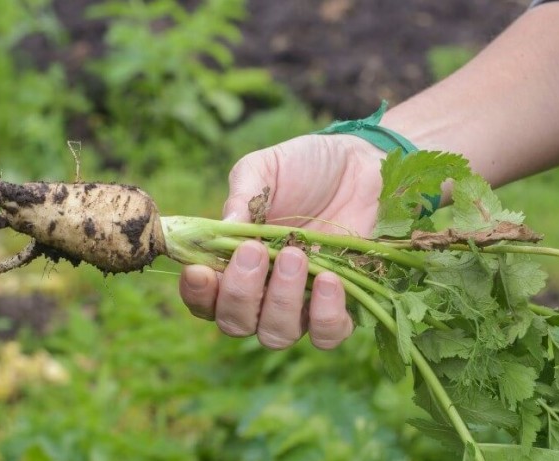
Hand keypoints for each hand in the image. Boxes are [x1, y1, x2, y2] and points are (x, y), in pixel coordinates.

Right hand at [179, 134, 383, 348]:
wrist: (360, 164)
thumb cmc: (304, 167)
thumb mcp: (265, 169)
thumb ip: (242, 196)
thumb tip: (223, 229)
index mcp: (233, 264)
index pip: (205, 299)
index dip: (198, 294)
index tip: (201, 271)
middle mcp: (262, 294)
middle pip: (236, 324)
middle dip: (240, 293)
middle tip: (255, 251)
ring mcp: (300, 304)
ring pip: (277, 335)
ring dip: (281, 302)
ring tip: (296, 255)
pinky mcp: (340, 306)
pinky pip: (328, 335)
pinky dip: (324, 315)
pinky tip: (330, 279)